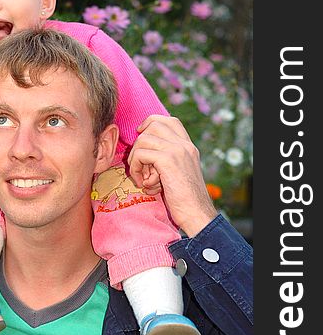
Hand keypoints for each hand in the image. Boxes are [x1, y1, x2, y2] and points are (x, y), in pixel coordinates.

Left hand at [128, 115, 216, 235]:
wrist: (197, 214)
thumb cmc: (186, 201)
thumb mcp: (178, 174)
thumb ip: (167, 161)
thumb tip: (143, 153)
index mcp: (188, 146)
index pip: (169, 120)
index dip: (150, 124)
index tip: (141, 137)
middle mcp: (184, 144)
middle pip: (154, 124)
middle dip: (140, 143)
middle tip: (140, 164)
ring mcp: (177, 150)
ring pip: (143, 139)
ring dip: (136, 159)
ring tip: (143, 179)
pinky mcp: (168, 160)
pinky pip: (141, 154)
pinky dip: (136, 169)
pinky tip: (144, 185)